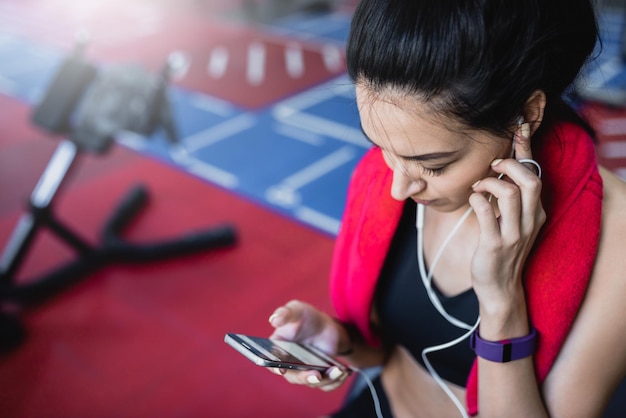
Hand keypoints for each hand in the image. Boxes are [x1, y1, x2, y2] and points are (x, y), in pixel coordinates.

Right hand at [267, 300, 349, 390]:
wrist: (325, 326)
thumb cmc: (305, 317)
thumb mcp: (295, 310)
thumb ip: (285, 313)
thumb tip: (274, 320)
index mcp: (278, 350)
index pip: (271, 363)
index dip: (275, 368)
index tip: (281, 370)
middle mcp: (289, 365)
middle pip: (293, 377)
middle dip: (305, 378)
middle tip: (317, 375)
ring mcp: (304, 372)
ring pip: (313, 383)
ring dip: (326, 380)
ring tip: (338, 370)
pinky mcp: (319, 375)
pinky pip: (326, 385)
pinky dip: (335, 382)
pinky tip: (343, 372)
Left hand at [468, 123, 545, 310]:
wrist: (500, 287)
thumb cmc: (502, 248)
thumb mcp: (511, 220)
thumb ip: (508, 197)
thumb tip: (497, 169)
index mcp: (535, 211)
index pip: (535, 174)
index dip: (527, 149)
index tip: (520, 127)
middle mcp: (529, 220)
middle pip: (530, 180)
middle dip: (509, 165)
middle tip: (491, 166)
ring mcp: (514, 233)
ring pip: (510, 193)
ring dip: (489, 183)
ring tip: (478, 187)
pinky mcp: (495, 244)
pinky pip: (485, 212)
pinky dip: (476, 199)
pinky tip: (471, 199)